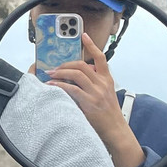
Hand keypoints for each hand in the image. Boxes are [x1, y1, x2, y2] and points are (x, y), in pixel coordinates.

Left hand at [48, 33, 143, 166]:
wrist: (116, 131)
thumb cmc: (108, 114)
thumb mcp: (105, 94)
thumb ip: (95, 83)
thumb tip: (77, 75)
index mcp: (107, 80)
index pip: (100, 58)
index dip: (92, 45)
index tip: (83, 35)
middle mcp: (103, 83)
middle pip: (82, 64)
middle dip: (65, 63)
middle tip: (54, 67)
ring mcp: (96, 92)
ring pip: (76, 74)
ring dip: (60, 72)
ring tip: (50, 75)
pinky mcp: (89, 102)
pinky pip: (71, 88)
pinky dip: (59, 85)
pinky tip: (51, 86)